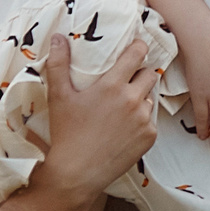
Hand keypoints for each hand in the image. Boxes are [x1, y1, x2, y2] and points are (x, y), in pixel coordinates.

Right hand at [30, 36, 157, 201]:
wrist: (77, 173)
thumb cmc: (66, 134)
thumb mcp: (59, 96)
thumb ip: (59, 64)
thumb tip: (58, 37)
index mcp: (112, 86)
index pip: (137, 54)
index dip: (138, 48)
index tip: (136, 48)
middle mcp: (133, 100)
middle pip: (149, 74)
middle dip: (140, 74)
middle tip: (126, 81)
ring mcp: (144, 119)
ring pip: (150, 98)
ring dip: (141, 98)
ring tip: (122, 108)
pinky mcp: (150, 137)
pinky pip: (151, 121)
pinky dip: (141, 121)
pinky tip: (124, 128)